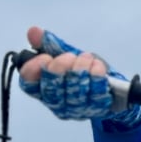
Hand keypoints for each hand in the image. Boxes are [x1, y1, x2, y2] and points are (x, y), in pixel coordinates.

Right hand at [18, 26, 140, 125]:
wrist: (111, 88)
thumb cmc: (83, 72)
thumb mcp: (65, 55)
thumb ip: (48, 44)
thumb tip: (34, 32)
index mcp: (42, 89)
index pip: (29, 84)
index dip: (33, 70)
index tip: (45, 56)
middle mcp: (56, 103)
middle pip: (51, 89)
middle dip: (59, 68)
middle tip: (69, 56)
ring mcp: (76, 109)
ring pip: (74, 92)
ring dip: (80, 69)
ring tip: (86, 57)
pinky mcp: (97, 109)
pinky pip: (95, 93)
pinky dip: (96, 76)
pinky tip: (97, 66)